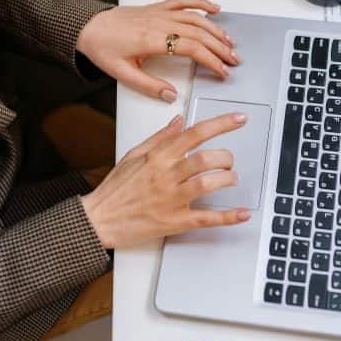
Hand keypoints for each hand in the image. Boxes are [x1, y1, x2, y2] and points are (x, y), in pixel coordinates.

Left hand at [76, 0, 238, 102]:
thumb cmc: (102, 46)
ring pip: (196, 18)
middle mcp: (159, 23)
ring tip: (230, 42)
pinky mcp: (157, 7)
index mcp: (151, 40)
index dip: (211, 60)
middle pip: (199, 33)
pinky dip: (201, 3)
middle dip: (220, 47)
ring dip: (216, 29)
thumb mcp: (122, 73)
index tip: (222, 71)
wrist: (88, 26)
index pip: (191, 48)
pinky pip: (183, 1)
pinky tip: (214, 9)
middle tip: (234, 60)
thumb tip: (170, 95)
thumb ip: (148, 86)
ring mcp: (160, 12)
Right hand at [81, 113, 251, 248]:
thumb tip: (179, 121)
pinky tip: (242, 213)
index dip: (221, 124)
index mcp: (158, 157)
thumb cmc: (115, 189)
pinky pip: (205, 218)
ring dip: (227, 179)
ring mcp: (171, 199)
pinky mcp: (174, 222)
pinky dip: (227, 217)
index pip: (195, 134)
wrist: (98, 219)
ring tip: (231, 178)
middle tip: (229, 160)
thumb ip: (160, 137)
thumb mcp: (134, 154)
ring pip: (208, 184)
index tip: (238, 119)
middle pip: (206, 159)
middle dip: (226, 157)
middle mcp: (166, 175)